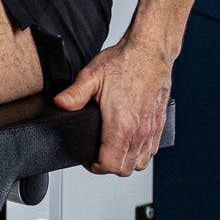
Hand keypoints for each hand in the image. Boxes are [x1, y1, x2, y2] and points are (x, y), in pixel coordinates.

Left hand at [52, 35, 173, 174]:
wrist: (150, 50)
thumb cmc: (125, 61)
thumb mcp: (92, 75)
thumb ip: (74, 94)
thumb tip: (60, 104)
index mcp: (121, 124)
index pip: (110, 165)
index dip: (95, 167)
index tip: (88, 159)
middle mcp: (139, 131)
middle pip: (124, 169)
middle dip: (109, 166)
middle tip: (97, 155)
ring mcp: (151, 129)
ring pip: (139, 163)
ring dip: (125, 161)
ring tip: (112, 150)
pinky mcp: (159, 123)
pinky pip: (151, 150)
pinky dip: (140, 152)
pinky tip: (130, 141)